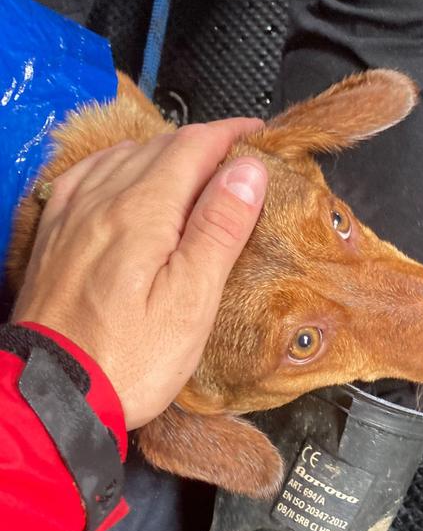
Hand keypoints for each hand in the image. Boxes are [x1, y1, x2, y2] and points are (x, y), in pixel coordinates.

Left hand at [13, 120, 267, 429]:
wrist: (57, 395)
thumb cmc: (127, 360)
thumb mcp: (191, 302)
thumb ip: (218, 229)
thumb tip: (246, 171)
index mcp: (142, 212)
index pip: (194, 147)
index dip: (231, 135)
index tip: (259, 136)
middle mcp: (101, 201)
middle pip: (160, 147)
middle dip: (204, 143)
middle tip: (238, 157)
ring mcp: (73, 214)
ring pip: (124, 156)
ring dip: (165, 151)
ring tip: (195, 166)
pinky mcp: (56, 235)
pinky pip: (88, 175)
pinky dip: (120, 164)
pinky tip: (127, 175)